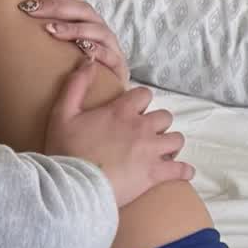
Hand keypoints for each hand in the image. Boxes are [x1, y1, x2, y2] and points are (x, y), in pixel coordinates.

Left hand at [17, 0, 131, 88]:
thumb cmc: (80, 63)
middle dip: (53, 5)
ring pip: (93, 29)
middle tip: (28, 7)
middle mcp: (96, 25)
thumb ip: (47, 27)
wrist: (111, 92)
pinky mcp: (117, 64)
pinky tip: (82, 49)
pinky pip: (108, 55)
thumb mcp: (63, 43)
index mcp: (83, 16)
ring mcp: (108, 43)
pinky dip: (95, 50)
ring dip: (71, 28)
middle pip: (78, 8)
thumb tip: (15, 13)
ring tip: (50, 30)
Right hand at [41, 50, 192, 208]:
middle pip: (165, 116)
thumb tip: (88, 62)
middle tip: (148, 134)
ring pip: (176, 140)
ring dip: (171, 144)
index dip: (141, 102)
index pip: (145, 95)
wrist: (74, 186)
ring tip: (164, 152)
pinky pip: (180, 169)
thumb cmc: (66, 150)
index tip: (134, 111)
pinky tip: (184, 172)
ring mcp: (150, 151)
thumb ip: (76, 85)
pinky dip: (184, 170)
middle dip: (158, 124)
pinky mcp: (155, 174)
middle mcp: (141, 127)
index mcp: (121, 111)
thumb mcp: (62, 113)